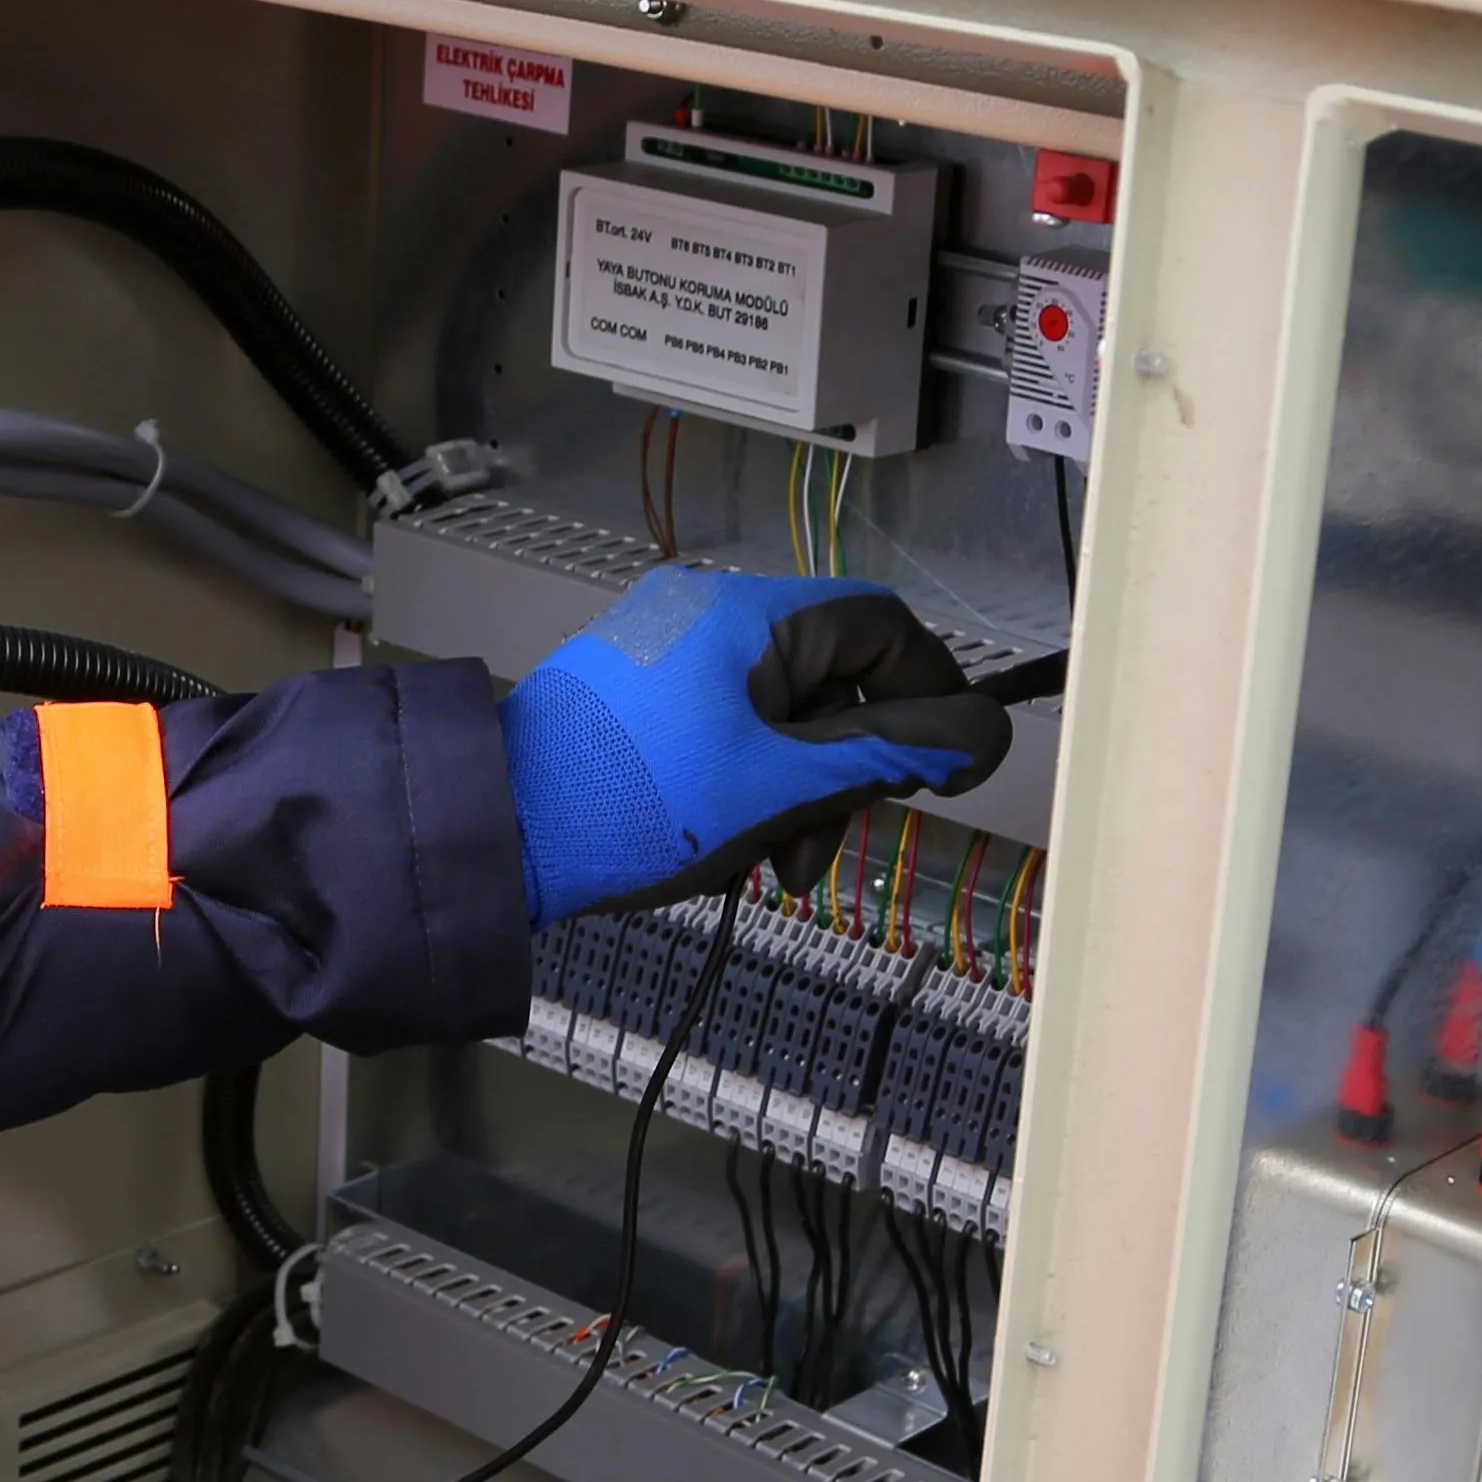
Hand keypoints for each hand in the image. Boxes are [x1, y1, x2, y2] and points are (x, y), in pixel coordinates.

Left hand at [500, 570, 1015, 926]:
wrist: (496, 835)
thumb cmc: (634, 803)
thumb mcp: (779, 785)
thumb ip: (887, 755)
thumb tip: (984, 734)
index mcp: (748, 614)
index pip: (881, 626)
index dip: (928, 694)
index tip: (938, 770)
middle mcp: (709, 616)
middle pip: (832, 683)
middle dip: (840, 776)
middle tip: (814, 850)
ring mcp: (669, 658)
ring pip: (781, 723)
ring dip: (792, 800)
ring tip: (761, 866)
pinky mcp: (639, 702)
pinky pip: (728, 737)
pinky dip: (743, 794)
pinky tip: (716, 851)